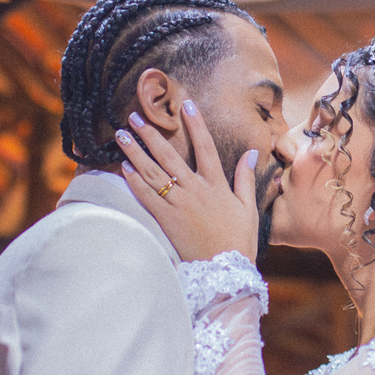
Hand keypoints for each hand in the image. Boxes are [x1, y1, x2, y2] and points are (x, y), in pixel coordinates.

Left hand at [115, 102, 260, 262]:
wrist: (224, 271)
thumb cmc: (238, 241)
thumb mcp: (248, 208)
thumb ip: (246, 178)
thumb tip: (252, 152)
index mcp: (217, 185)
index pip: (206, 147)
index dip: (196, 124)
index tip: (185, 104)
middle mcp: (196, 191)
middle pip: (169, 155)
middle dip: (151, 134)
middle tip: (134, 116)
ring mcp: (179, 205)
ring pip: (153, 172)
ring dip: (136, 152)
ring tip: (121, 136)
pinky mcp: (166, 220)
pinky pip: (147, 196)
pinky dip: (134, 180)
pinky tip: (123, 166)